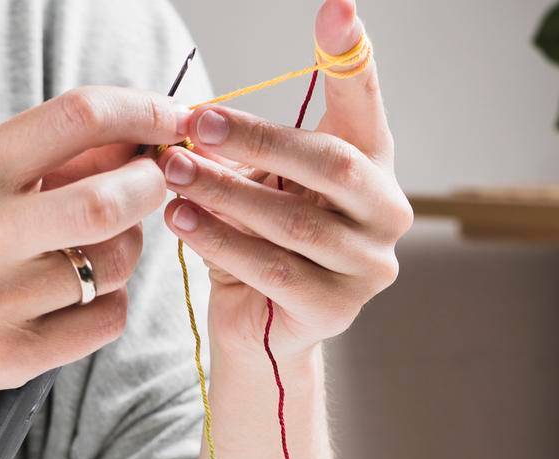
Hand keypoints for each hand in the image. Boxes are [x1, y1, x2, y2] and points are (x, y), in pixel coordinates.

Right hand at [0, 88, 190, 406]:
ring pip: (115, 266)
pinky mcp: (14, 356)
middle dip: (150, 188)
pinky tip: (79, 296)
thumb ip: (48, 158)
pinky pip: (107, 320)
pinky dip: (110, 303)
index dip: (141, 112)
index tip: (170, 119)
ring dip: (127, 249)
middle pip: (108, 203)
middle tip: (153, 185)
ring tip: (97, 246)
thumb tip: (137, 138)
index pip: (77, 119)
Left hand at [159, 0, 412, 360]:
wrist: (259, 327)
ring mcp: (368, 266)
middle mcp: (386, 212)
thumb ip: (243, 146)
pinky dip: (221, 242)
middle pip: (330, 164)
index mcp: (373, 164)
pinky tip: (181, 221)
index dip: (352, 56)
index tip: (338, 8)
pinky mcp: (336, 311)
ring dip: (225, 192)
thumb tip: (193, 118)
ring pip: (294, 223)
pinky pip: (273, 270)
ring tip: (171, 173)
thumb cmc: (259, 240)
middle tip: (195, 122)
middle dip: (257, 139)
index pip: (364, 101)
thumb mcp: (258, 178)